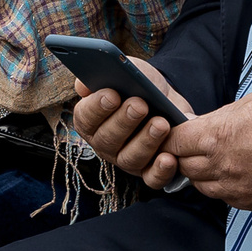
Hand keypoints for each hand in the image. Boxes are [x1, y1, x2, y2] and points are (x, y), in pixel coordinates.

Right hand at [69, 56, 193, 187]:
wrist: (167, 100)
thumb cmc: (140, 86)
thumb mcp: (124, 71)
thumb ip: (104, 72)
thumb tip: (83, 84)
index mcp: (90, 120)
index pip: (85, 118)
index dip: (97, 107)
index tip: (112, 94)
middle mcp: (104, 144)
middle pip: (107, 140)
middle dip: (124, 122)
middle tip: (139, 104)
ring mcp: (126, 160)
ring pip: (130, 158)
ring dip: (146, 141)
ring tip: (161, 123)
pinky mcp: (149, 171)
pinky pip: (152, 178)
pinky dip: (160, 171)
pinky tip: (169, 158)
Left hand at [167, 91, 251, 210]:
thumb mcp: (248, 104)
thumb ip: (217, 118)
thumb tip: (198, 125)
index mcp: (216, 135)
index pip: (174, 141)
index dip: (171, 138)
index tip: (173, 136)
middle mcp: (220, 164)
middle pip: (183, 165)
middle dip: (185, 155)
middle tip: (195, 147)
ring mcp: (234, 187)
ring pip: (200, 184)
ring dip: (202, 173)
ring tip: (218, 160)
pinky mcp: (249, 202)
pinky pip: (222, 197)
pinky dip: (222, 187)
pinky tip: (235, 173)